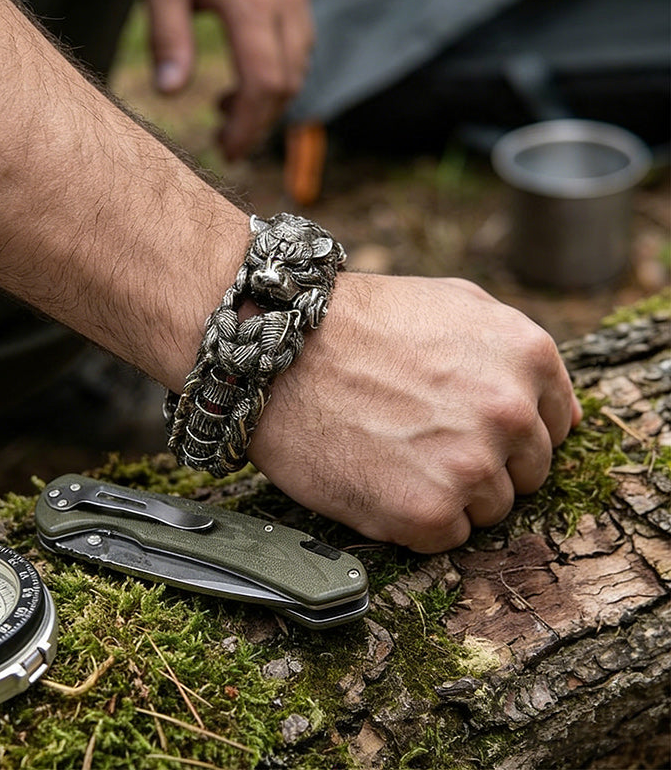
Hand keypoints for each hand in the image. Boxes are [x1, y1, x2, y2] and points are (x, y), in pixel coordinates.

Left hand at [140, 0, 312, 160]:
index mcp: (249, 2)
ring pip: (298, 68)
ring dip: (267, 103)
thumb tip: (170, 93)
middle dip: (258, 123)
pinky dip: (276, 76)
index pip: (262, 85)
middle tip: (225, 144)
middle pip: (286, 84)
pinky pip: (298, 48)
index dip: (247, 127)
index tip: (227, 152)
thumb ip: (167, 35)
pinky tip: (244, 81)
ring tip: (226, 112)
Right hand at [249, 274, 582, 552]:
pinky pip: (446, 536)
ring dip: (450, 493)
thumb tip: (560, 410)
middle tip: (425, 439)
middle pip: (527, 473)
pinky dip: (415, 519)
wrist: (279, 350)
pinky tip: (381, 480)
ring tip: (396, 454)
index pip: (557, 426)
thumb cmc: (360, 323)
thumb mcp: (456, 302)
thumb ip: (515, 351)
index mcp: (526, 359)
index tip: (474, 429)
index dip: (513, 432)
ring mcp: (470, 467)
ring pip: (489, 509)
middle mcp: (510, 414)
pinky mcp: (426, 512)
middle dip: (485, 462)